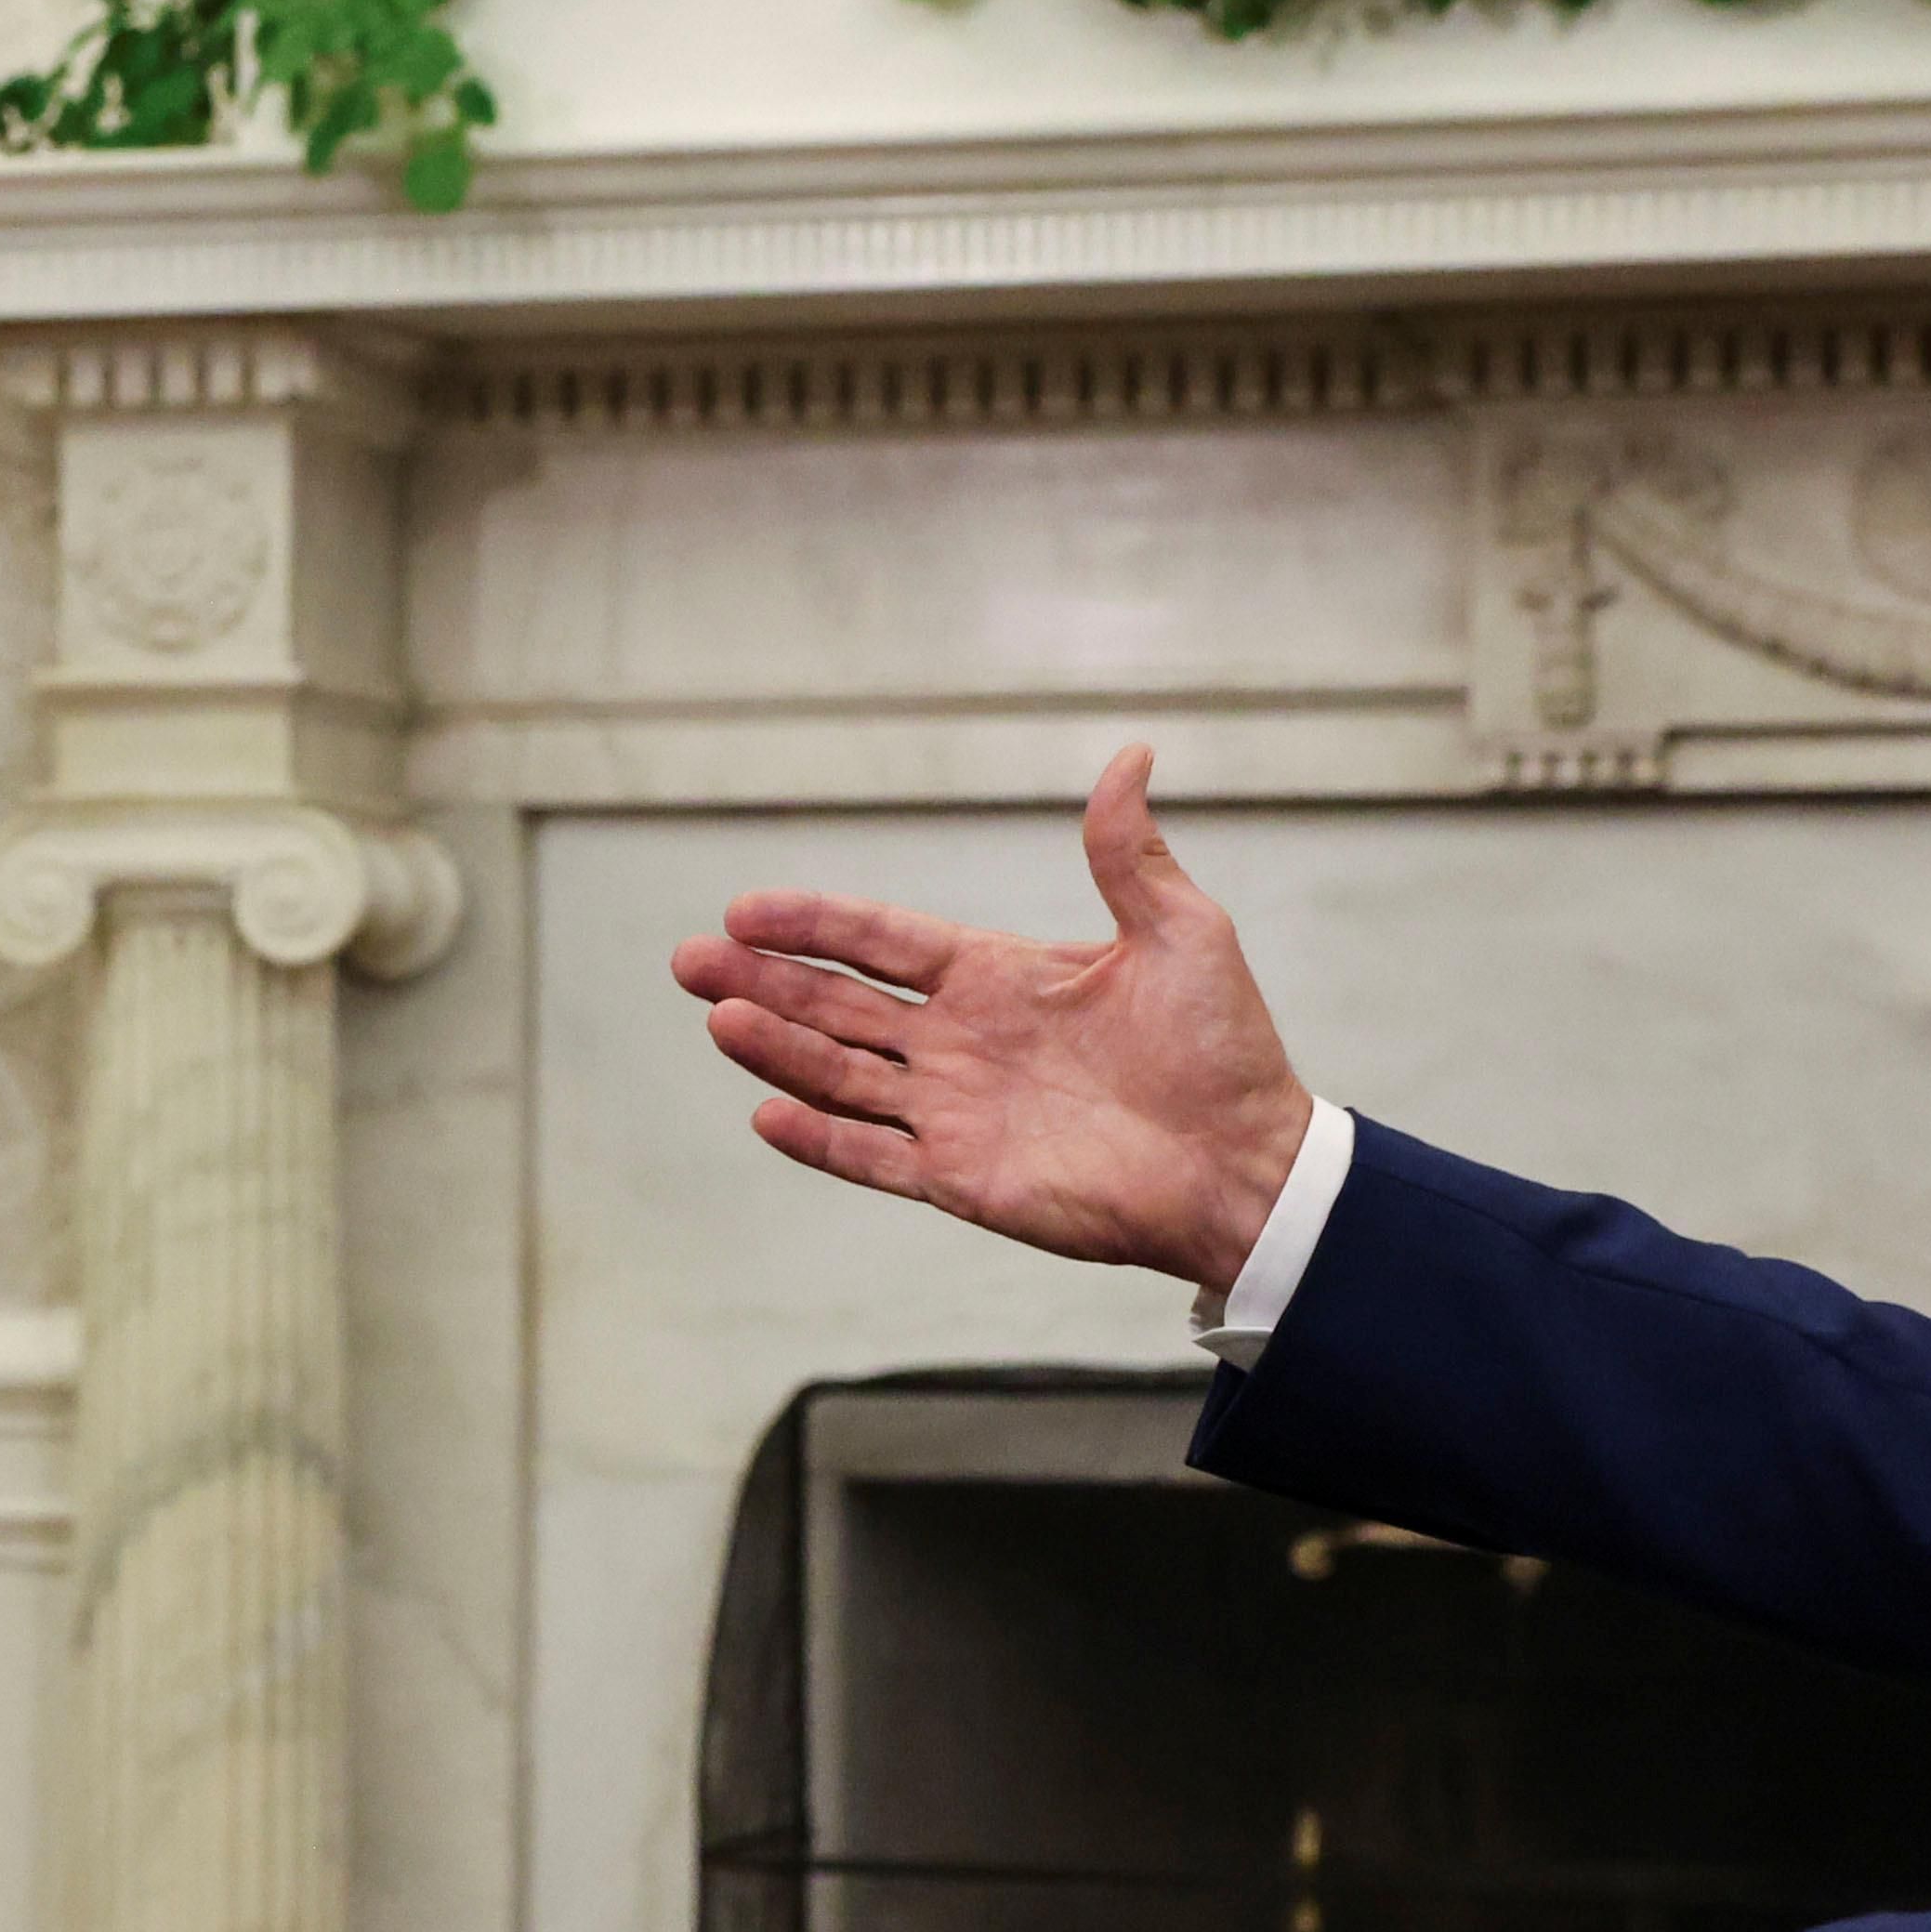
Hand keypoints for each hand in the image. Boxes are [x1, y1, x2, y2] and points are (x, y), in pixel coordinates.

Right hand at [674, 746, 1318, 1293]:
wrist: (1244, 1163)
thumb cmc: (1222, 1049)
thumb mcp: (1181, 932)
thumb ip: (1129, 853)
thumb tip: (1131, 753)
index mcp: (996, 976)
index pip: (881, 940)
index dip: (813, 923)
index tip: (744, 909)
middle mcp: (960, 1041)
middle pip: (837, 1004)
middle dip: (762, 981)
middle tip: (686, 959)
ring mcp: (954, 1111)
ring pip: (839, 1073)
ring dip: (776, 1048)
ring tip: (716, 1018)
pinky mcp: (963, 1178)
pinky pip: (872, 1155)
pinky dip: (818, 1139)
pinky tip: (765, 1111)